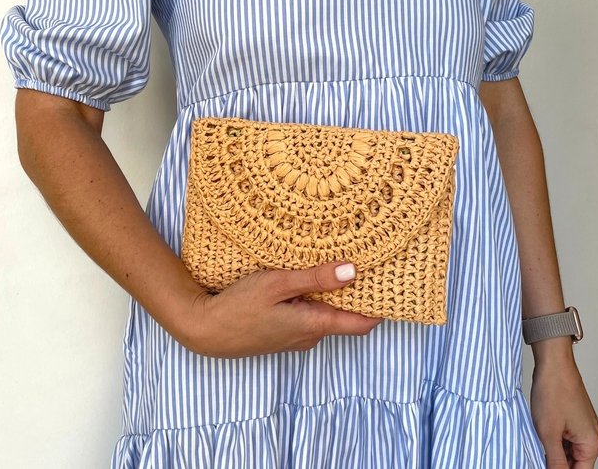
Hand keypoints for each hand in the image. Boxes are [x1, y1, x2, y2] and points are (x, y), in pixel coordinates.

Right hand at [182, 261, 383, 357]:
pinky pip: (308, 315)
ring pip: (325, 314)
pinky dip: (313, 299)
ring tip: (333, 263)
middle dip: (354, 292)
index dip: (380, 306)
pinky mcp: (284, 332)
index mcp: (314, 325)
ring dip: (330, 294)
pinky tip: (304, 279)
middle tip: (362, 261)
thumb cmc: (239, 307)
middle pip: (344, 316)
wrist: (206, 330)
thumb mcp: (277, 285)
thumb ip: (314, 279)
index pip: (362, 323)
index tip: (391, 283)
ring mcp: (296, 336)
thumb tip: (352, 271)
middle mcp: (310, 336)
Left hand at [530, 349, 597, 467]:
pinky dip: (554, 439)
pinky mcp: (574, 417)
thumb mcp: (549, 433)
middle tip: (538, 454)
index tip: (545, 465)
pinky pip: (565, 436)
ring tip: (538, 441)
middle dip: (556, 462)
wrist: (553, 363)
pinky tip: (540, 433)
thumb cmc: (554, 391)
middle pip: (575, 463)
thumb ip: (554, 460)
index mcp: (591, 443)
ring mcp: (584, 426)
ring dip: (553, 450)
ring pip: (568, 450)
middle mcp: (592, 436)